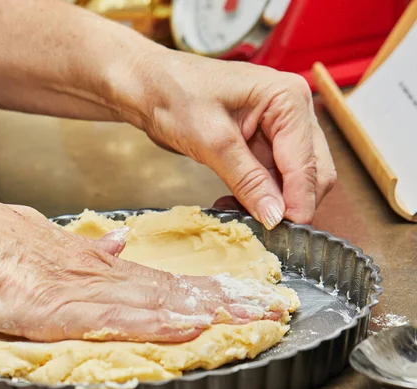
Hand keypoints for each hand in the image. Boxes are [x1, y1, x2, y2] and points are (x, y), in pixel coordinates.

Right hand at [0, 189, 290, 342]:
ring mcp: (89, 291)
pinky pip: (122, 317)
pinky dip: (160, 322)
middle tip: (270, 306)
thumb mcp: (49, 240)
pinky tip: (190, 325)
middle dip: (227, 300)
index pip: (166, 280)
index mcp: (101, 265)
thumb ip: (88, 248)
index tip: (241, 294)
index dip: (206, 289)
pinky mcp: (66, 308)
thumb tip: (121, 244)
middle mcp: (104, 276)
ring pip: (161, 301)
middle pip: (176, 290)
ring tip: (250, 316)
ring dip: (208, 310)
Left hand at [123, 52, 336, 228]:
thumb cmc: (175, 94)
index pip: (307, 162)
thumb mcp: (212, 140)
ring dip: (270, 202)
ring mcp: (277, 128)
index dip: (298, 201)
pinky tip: (232, 205)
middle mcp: (292, 111)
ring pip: (290, 180)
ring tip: (237, 214)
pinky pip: (270, 179)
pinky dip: (256, 196)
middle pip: (311, 172)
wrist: (148, 87)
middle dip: (289, 203)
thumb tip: (275, 216)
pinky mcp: (260, 143)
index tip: (285, 232)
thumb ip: (247, 180)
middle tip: (262, 229)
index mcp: (288, 98)